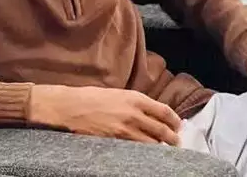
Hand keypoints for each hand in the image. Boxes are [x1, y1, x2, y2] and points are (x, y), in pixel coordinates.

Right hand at [28, 85, 181, 145]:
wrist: (69, 106)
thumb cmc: (89, 97)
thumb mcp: (116, 93)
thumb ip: (134, 102)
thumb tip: (150, 112)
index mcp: (135, 98)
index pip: (165, 111)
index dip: (175, 120)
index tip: (178, 125)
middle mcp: (134, 113)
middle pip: (163, 130)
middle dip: (172, 137)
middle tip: (175, 141)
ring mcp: (126, 129)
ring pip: (153, 143)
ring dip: (160, 146)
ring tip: (163, 149)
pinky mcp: (117, 141)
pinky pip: (138, 149)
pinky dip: (145, 151)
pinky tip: (147, 153)